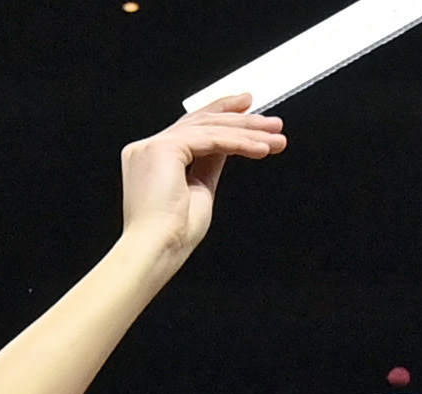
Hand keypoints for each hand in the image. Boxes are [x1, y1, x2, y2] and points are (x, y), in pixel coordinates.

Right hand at [119, 99, 285, 265]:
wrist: (154, 252)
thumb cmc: (171, 237)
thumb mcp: (199, 191)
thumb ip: (209, 164)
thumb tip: (225, 145)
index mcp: (151, 159)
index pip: (191, 129)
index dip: (222, 118)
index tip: (248, 114)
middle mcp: (147, 149)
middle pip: (201, 122)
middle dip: (240, 119)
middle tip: (271, 121)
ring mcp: (152, 146)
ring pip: (209, 129)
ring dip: (247, 131)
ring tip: (274, 136)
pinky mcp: (162, 148)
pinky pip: (210, 139)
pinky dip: (239, 143)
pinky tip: (261, 148)